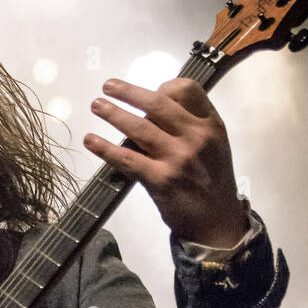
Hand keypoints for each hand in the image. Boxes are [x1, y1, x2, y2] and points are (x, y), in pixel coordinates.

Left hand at [83, 77, 249, 248]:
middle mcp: (195, 137)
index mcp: (210, 125)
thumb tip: (153, 107)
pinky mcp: (160, 179)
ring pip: (139, 127)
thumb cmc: (211, 181)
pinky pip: (127, 158)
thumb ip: (190, 124)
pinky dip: (105, 148)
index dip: (163, 86)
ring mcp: (177, 158)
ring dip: (113, 113)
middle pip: (158, 103)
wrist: (216, 221)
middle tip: (108, 86)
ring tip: (96, 106)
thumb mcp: (214, 145)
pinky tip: (91, 141)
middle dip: (128, 92)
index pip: (187, 90)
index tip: (148, 93)